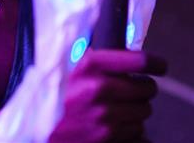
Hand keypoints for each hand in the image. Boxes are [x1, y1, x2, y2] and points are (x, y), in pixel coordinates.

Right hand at [49, 49, 166, 142]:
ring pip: (143, 112)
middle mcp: (99, 88)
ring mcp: (103, 115)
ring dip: (135, 111)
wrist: (33, 126)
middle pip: (146, 88)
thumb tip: (126, 59)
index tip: (160, 66)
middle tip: (134, 90)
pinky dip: (130, 130)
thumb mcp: (68, 66)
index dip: (155, 63)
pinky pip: (136, 132)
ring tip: (118, 109)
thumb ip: (95, 60)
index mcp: (90, 65)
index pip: (139, 60)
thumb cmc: (51, 94)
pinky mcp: (105, 137)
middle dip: (143, 89)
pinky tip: (115, 124)